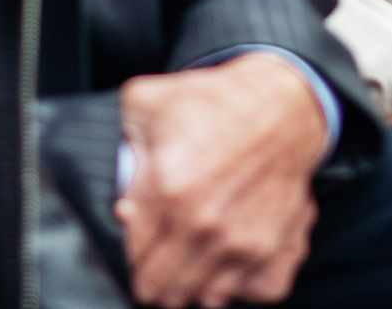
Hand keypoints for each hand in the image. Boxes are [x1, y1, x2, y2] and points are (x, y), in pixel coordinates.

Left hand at [117, 56, 327, 306]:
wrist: (283, 105)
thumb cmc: (218, 104)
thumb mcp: (148, 102)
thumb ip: (115, 142)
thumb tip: (108, 181)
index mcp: (170, 192)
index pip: (134, 262)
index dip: (132, 248)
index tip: (141, 231)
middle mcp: (207, 227)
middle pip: (164, 293)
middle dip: (157, 275)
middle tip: (163, 249)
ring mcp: (245, 243)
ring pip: (207, 299)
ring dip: (198, 282)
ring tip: (197, 251)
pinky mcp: (279, 249)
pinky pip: (255, 293)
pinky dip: (244, 284)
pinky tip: (233, 259)